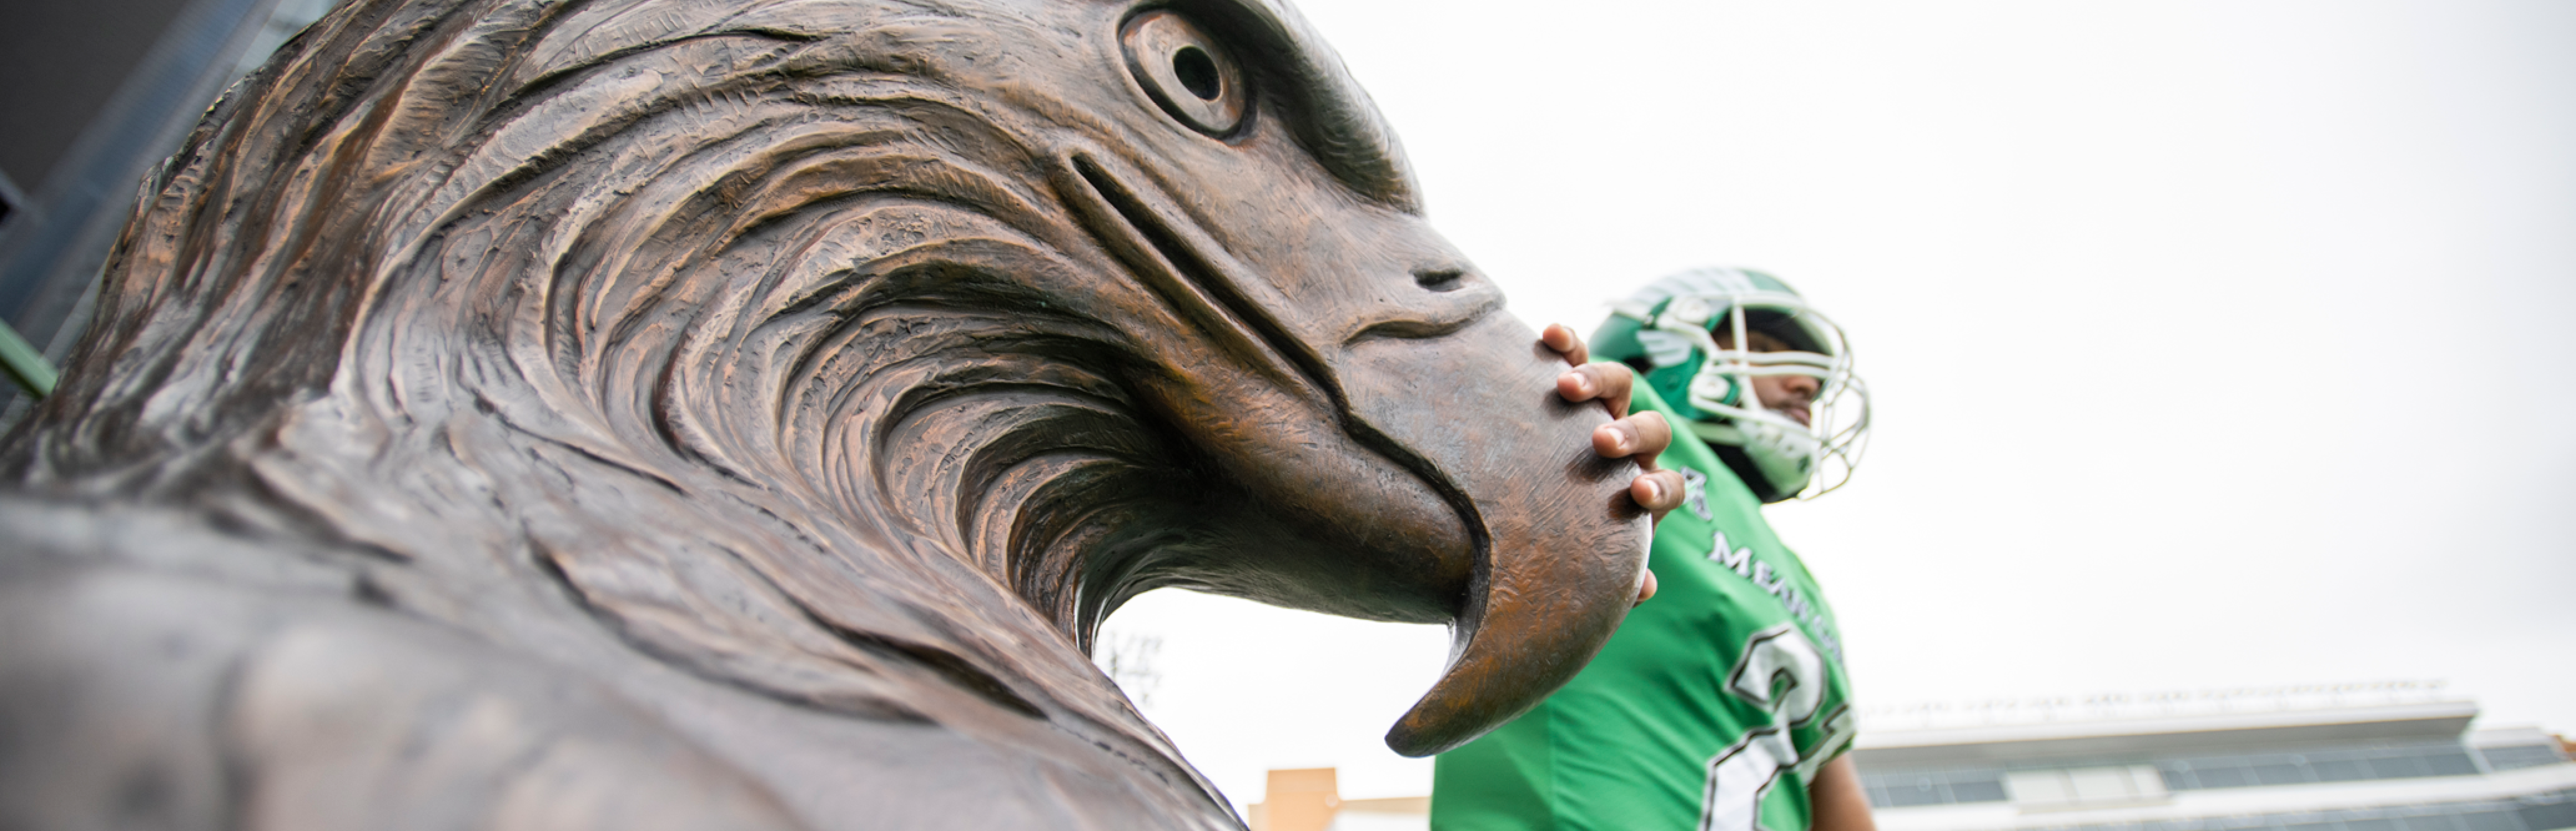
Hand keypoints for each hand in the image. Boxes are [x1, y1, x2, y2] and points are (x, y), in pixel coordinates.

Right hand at [1541, 323, 1677, 603]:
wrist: (1533, 500)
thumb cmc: (1566, 532)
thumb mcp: (1590, 555)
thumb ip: (1615, 571)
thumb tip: (1644, 588)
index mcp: (1644, 488)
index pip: (1670, 485)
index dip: (1660, 490)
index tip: (1637, 495)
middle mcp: (1633, 445)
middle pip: (1652, 428)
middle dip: (1630, 434)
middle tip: (1602, 442)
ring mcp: (1606, 409)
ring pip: (1621, 385)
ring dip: (1599, 381)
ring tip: (1567, 388)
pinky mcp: (1575, 381)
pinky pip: (1577, 355)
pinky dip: (1569, 344)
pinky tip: (1550, 334)